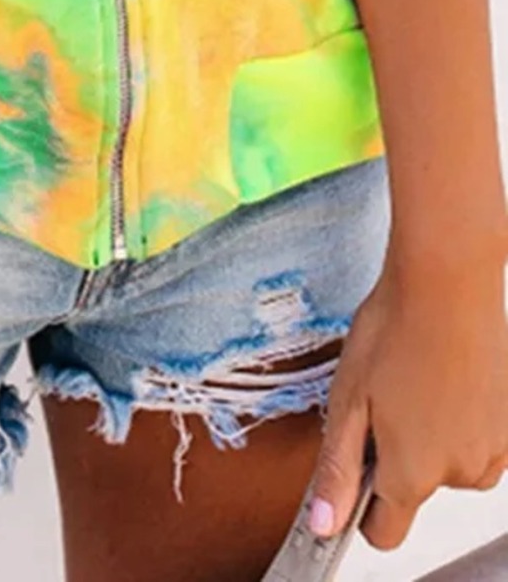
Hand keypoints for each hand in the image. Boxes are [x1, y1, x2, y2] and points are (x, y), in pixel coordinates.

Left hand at [308, 243, 507, 549]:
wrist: (447, 282)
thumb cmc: (393, 331)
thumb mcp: (347, 400)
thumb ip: (338, 468)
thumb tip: (323, 525)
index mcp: (413, 473)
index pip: (386, 532)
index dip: (362, 508)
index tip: (355, 473)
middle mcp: (461, 474)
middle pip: (417, 491)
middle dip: (396, 456)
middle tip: (383, 398)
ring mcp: (493, 450)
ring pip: (450, 465)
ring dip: (432, 437)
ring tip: (415, 381)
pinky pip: (478, 441)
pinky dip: (461, 420)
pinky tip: (445, 378)